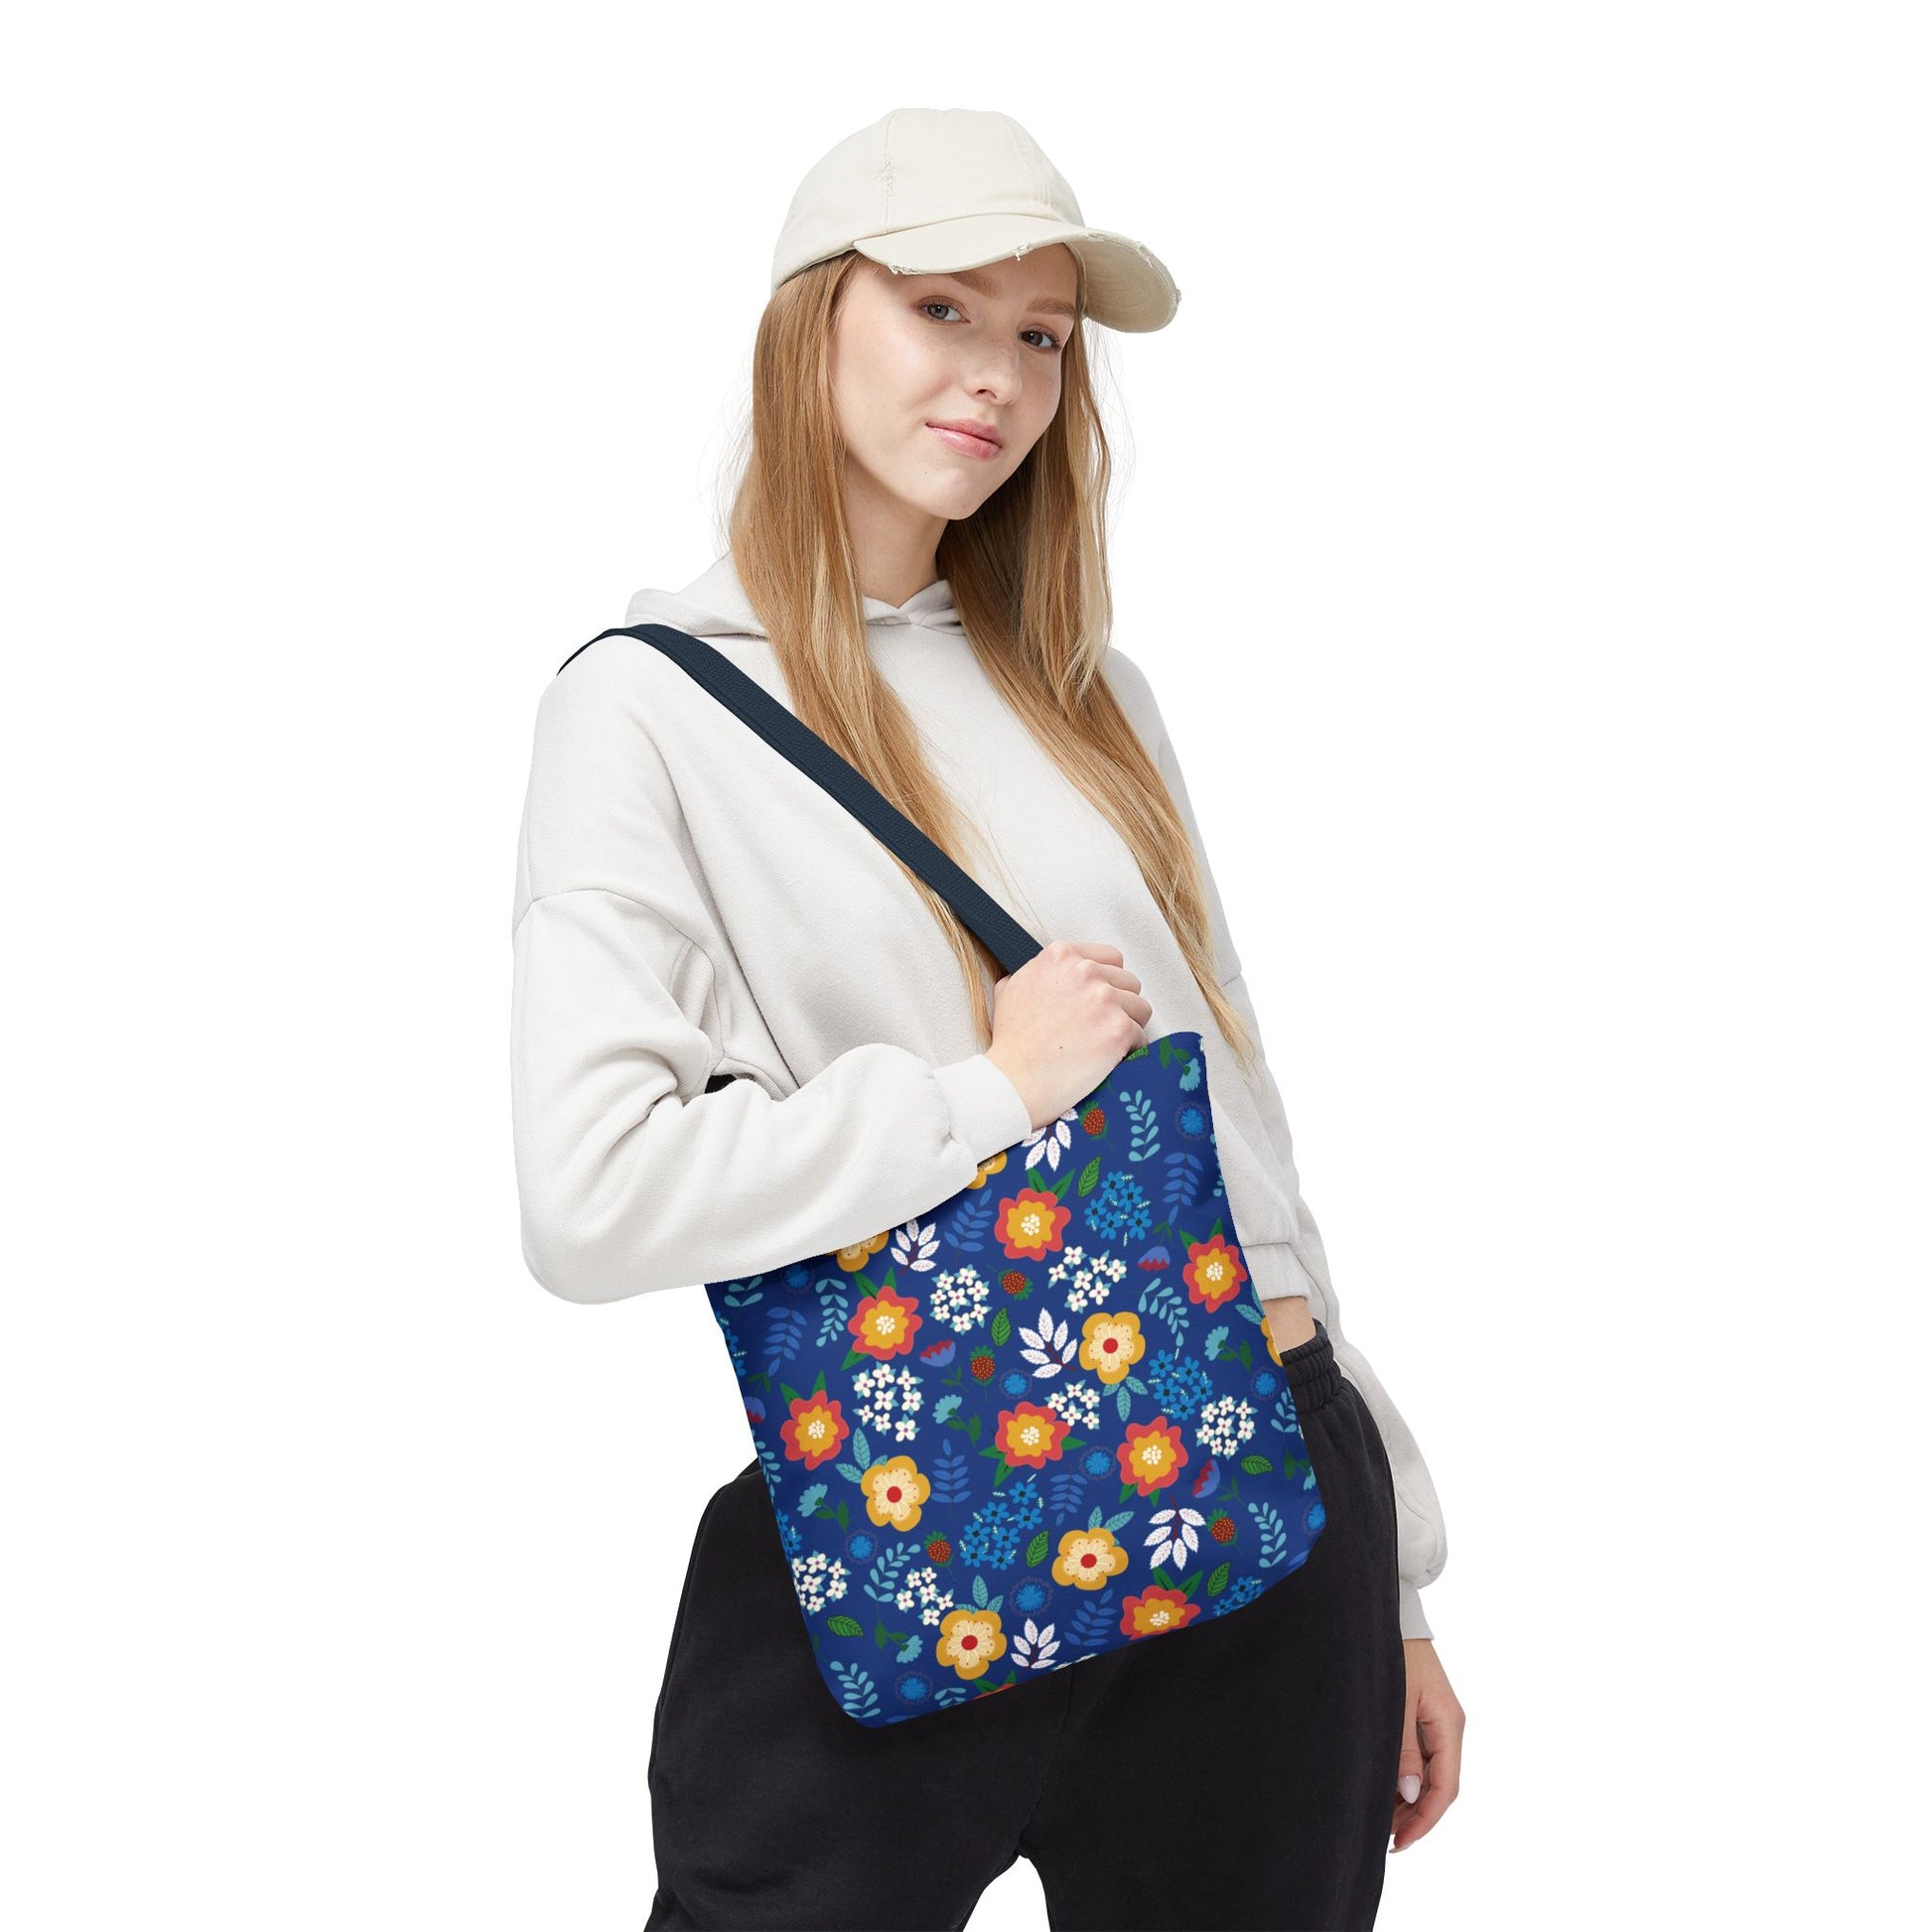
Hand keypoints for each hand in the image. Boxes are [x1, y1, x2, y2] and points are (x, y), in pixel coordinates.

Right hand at [984, 940, 1151, 1128]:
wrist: (1014, 1080)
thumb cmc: (1011, 1043)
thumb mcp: (1010, 989)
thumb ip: (1035, 973)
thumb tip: (1045, 974)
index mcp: (1061, 956)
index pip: (1110, 958)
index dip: (1107, 982)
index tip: (1099, 1000)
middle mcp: (1085, 972)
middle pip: (1129, 982)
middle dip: (1119, 1005)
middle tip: (1100, 1027)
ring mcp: (1104, 1000)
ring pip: (1140, 1008)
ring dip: (1127, 1026)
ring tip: (1105, 1044)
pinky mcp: (1118, 1029)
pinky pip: (1141, 1037)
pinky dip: (1129, 1051)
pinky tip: (1110, 1060)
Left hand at [1391, 1638, 1463, 1851]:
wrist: (1393, 1614)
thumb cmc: (1394, 1653)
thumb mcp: (1396, 1701)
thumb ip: (1403, 1748)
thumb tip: (1410, 1794)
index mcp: (1450, 1724)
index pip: (1445, 1787)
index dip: (1424, 1819)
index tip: (1401, 1842)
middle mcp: (1449, 1726)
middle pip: (1440, 1785)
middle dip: (1416, 1815)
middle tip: (1387, 1838)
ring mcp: (1438, 1720)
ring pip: (1431, 1773)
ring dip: (1410, 1799)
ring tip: (1383, 1820)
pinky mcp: (1425, 1713)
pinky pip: (1422, 1756)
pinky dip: (1406, 1777)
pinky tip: (1387, 1789)